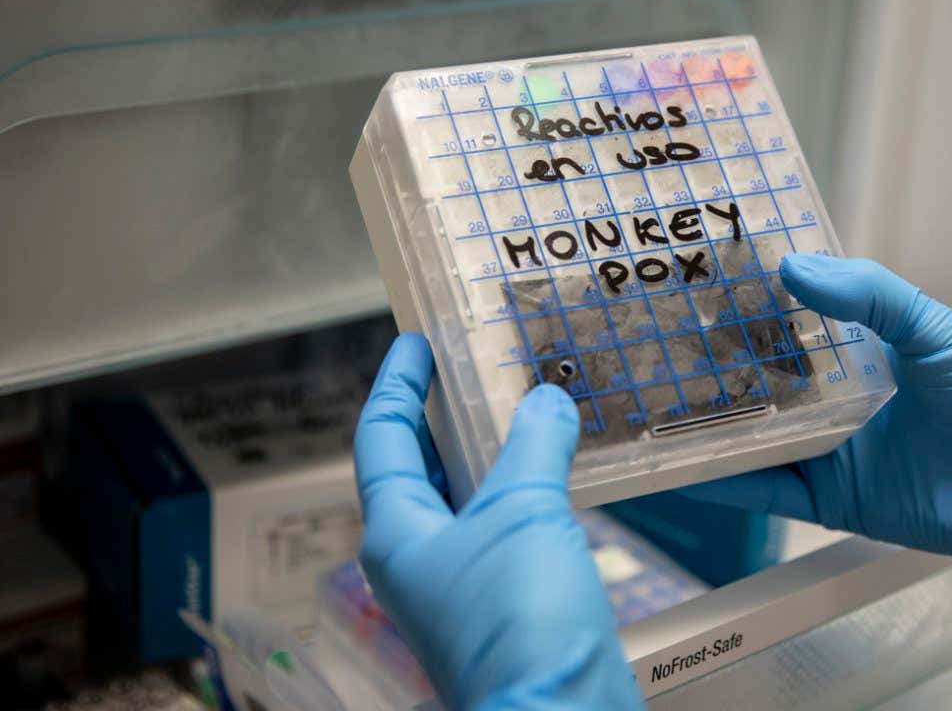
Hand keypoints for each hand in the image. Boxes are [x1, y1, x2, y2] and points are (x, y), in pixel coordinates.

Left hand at [355, 334, 643, 709]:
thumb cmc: (518, 618)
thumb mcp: (522, 513)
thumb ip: (533, 447)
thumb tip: (544, 399)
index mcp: (397, 533)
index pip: (382, 439)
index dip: (396, 385)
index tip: (414, 342)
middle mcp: (421, 560)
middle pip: (419, 470)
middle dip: (441, 417)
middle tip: (471, 369)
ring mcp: (464, 586)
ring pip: (468, 500)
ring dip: (491, 453)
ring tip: (523, 409)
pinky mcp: (509, 605)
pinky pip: (509, 529)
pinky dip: (528, 491)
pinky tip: (559, 474)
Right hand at [682, 255, 951, 696]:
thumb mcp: (938, 330)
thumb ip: (870, 295)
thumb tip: (792, 267)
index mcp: (869, 354)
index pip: (797, 325)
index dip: (754, 307)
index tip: (703, 283)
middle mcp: (844, 402)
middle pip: (768, 381)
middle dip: (718, 366)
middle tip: (658, 343)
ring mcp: (835, 452)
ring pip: (757, 436)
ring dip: (710, 424)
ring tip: (653, 403)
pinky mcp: (833, 501)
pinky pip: (768, 491)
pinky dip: (724, 482)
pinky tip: (680, 467)